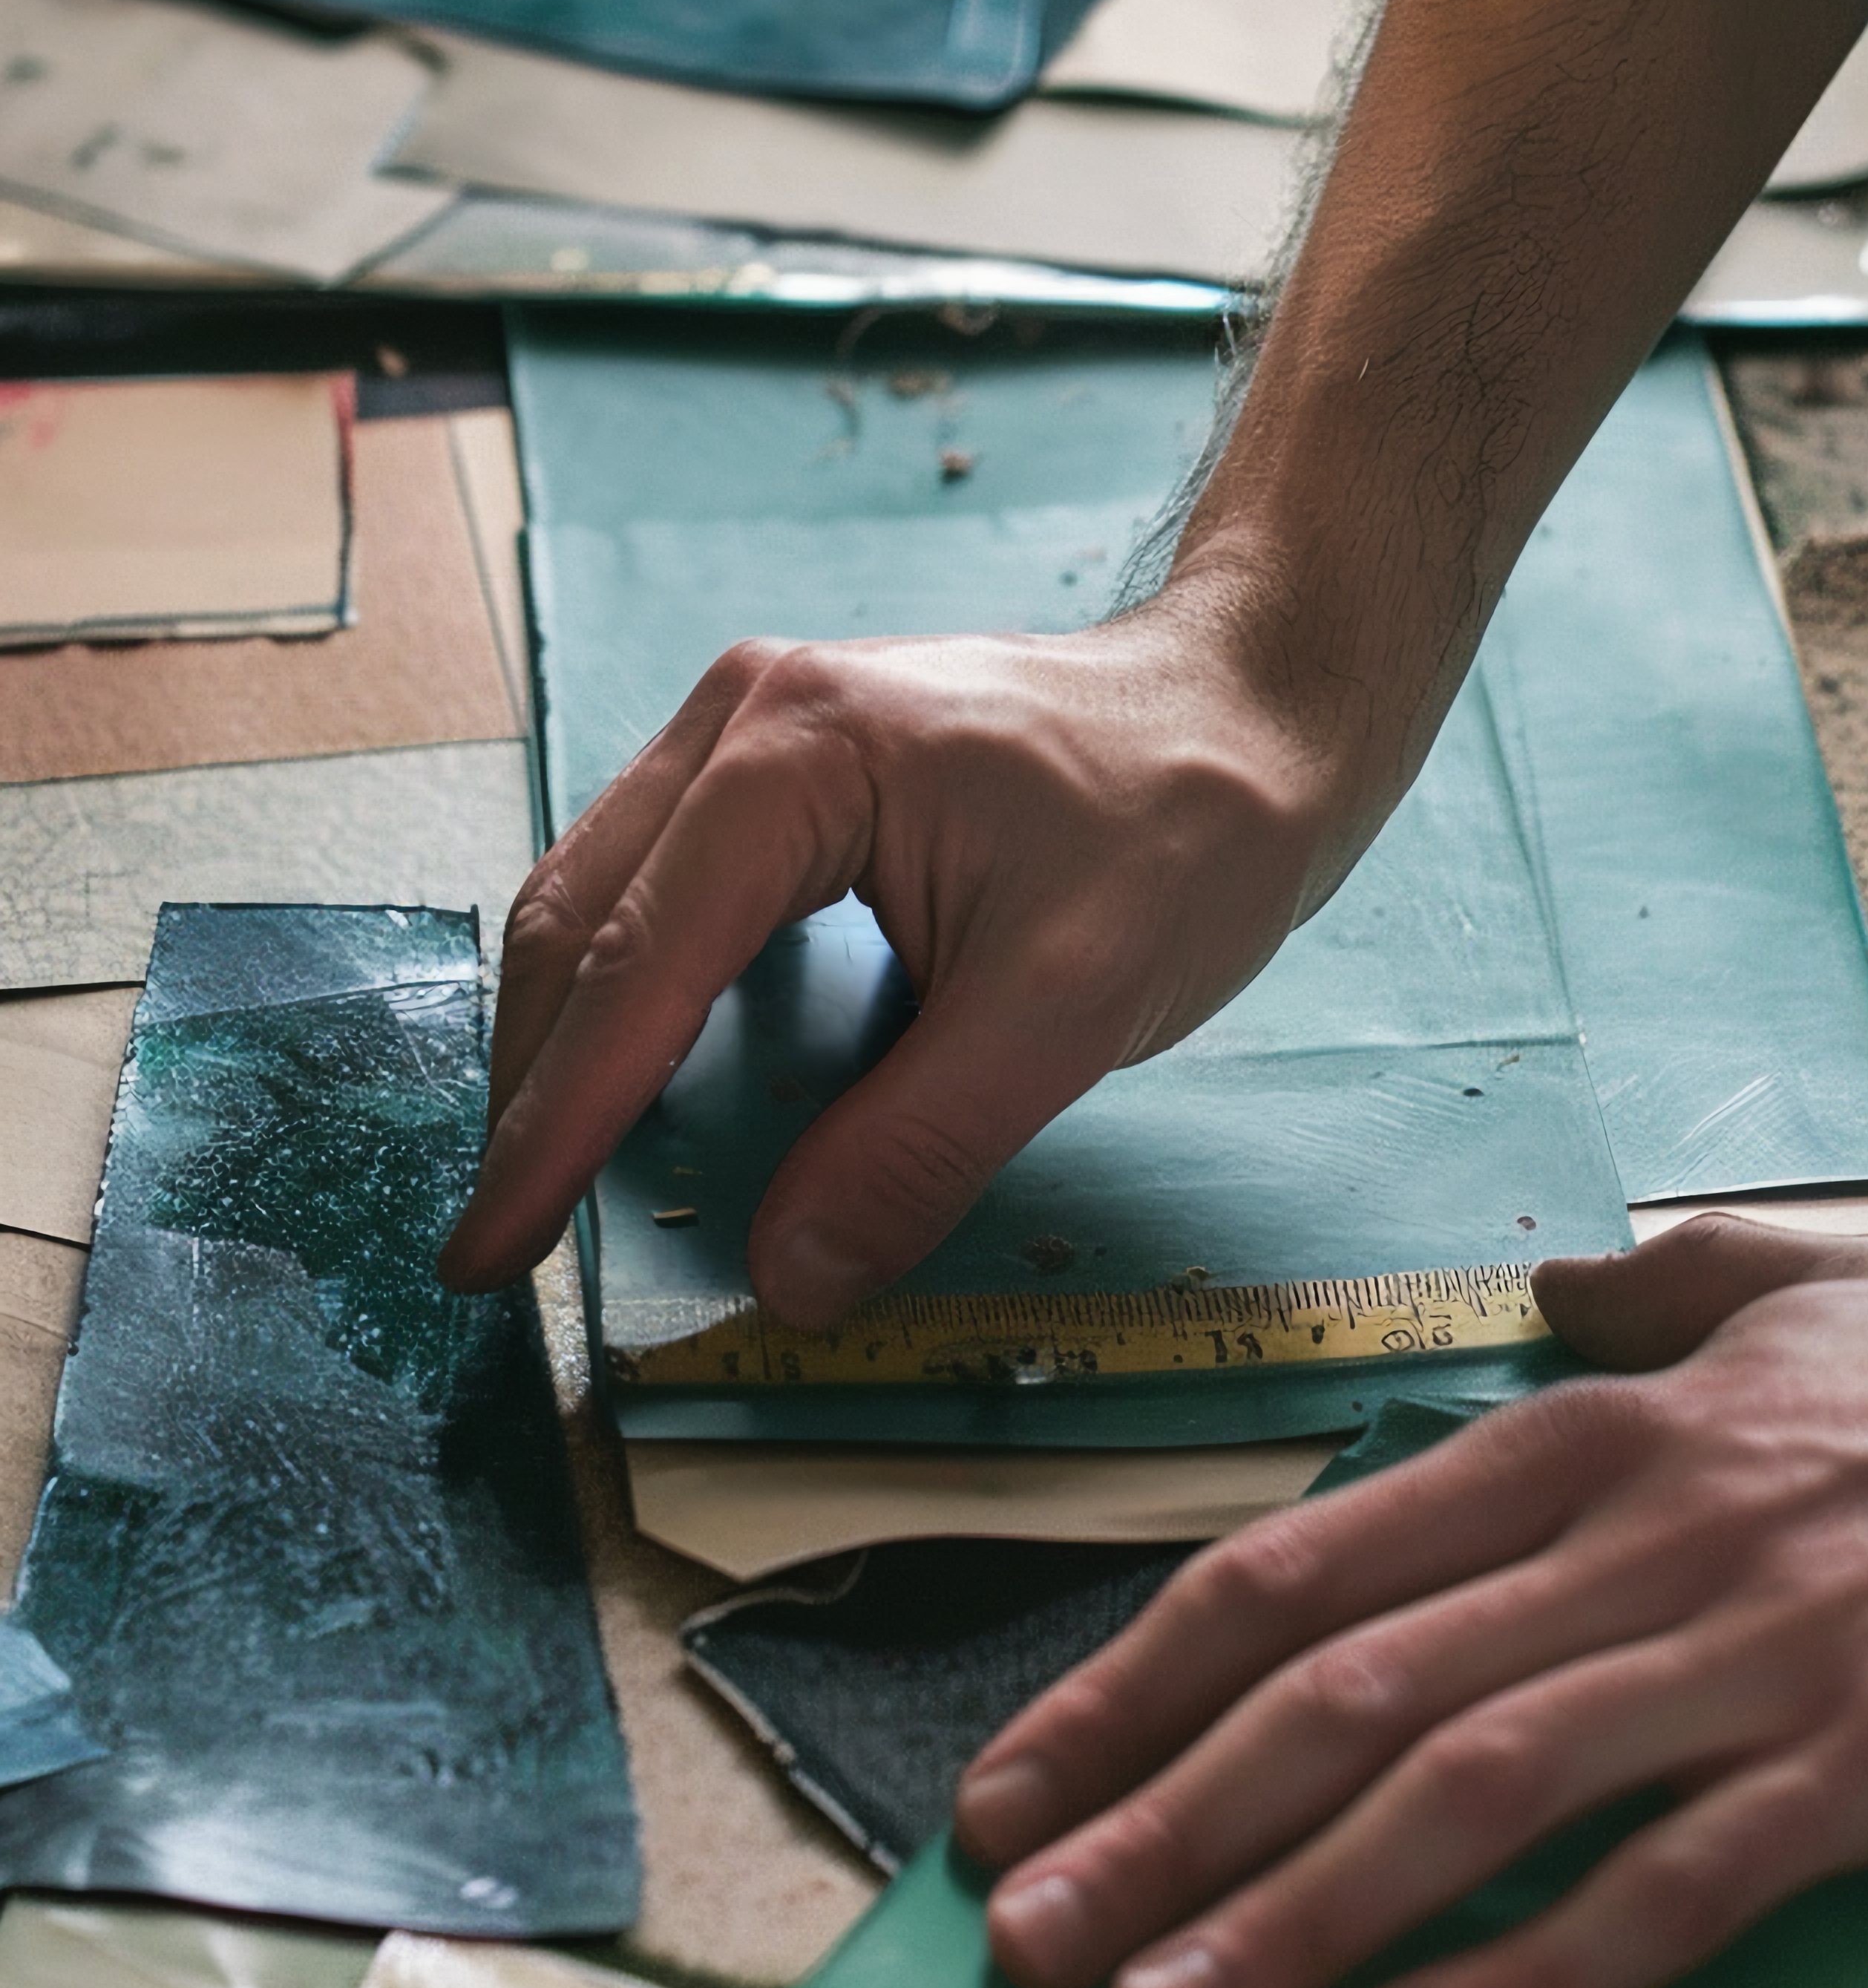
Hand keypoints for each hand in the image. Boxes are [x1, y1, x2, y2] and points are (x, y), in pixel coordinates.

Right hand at [438, 586, 1335, 1319]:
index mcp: (795, 753)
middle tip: (503, 1246)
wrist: (1256, 708)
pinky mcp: (782, 764)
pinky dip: (633, 995)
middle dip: (533, 1094)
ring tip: (548, 1181)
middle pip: (579, 926)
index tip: (491, 1254)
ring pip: (600, 902)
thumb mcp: (1067, 1008)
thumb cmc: (1186, 824)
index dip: (554, 1131)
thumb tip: (788, 1278)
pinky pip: (660, 888)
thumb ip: (918, 1147)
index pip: (636, 971)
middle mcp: (743, 718)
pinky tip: (642, 1085)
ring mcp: (753, 727)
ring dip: (571, 1046)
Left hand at [953, 1210, 1867, 1987]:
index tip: (1014, 1788)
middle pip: (1342, 1692)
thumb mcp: (1775, 1282)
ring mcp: (1746, 1650)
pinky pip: (1665, 1883)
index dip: (1133, 1686)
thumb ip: (1638, 1295)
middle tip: (1021, 1942)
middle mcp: (1632, 1537)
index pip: (1300, 1569)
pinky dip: (1526, 1971)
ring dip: (1293, 1915)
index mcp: (1584, 1436)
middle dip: (1157, 1824)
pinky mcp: (1862, 1758)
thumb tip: (1537, 1291)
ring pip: (1468, 1791)